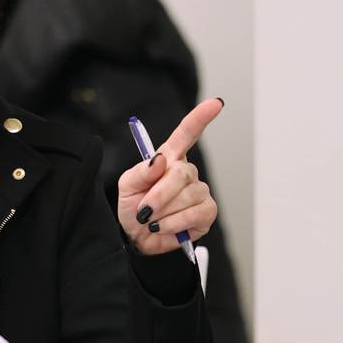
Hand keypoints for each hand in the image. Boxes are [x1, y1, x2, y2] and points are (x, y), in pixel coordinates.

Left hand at [117, 98, 222, 255]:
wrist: (137, 238)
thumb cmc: (133, 207)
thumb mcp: (127, 186)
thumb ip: (141, 172)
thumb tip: (160, 160)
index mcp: (169, 159)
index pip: (187, 134)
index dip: (201, 117)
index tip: (215, 103)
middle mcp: (186, 173)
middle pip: (182, 173)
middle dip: (159, 195)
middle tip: (144, 211)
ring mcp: (199, 192)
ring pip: (188, 196)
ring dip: (164, 212)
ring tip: (153, 220)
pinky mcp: (206, 212)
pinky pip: (196, 213)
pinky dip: (176, 223)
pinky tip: (165, 227)